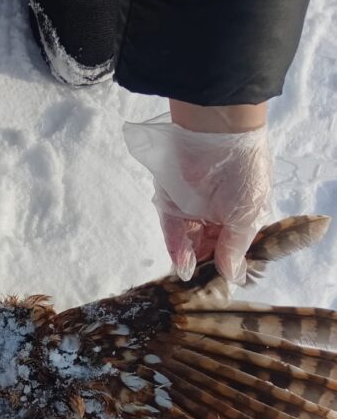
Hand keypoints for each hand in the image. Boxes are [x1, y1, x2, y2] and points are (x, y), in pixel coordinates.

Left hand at [123, 112, 271, 283]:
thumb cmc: (242, 173)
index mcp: (242, 213)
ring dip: (190, 259)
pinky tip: (182, 264)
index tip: (224, 281)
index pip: (233, 244)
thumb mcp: (247, 214)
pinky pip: (172, 231)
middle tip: (204, 284)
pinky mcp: (171, 204)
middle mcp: (218, 212)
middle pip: (209, 246)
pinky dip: (176, 248)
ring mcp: (194, 209)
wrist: (214, 134)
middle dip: (206, 264)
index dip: (229, 262)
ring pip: (189, 241)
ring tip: (191, 276)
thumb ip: (235, 247)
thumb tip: (234, 276)